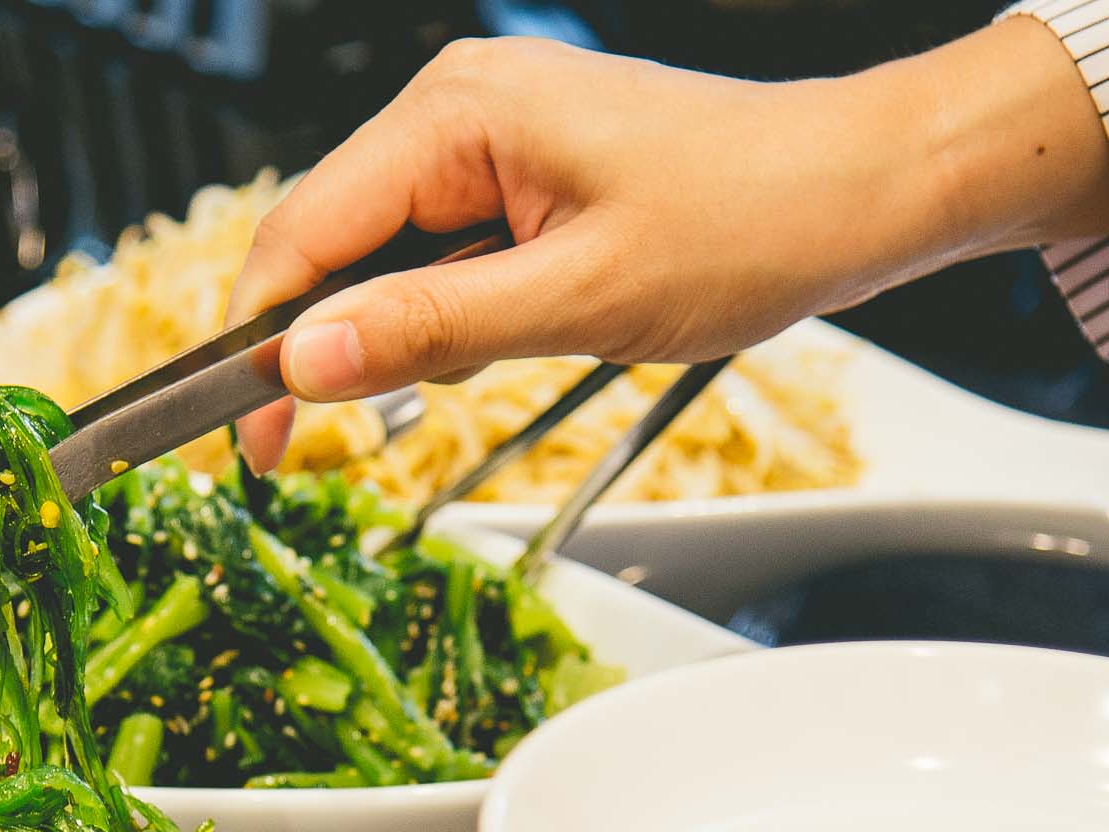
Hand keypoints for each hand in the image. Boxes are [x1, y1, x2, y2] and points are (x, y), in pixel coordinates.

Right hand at [227, 23, 1108, 468]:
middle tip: (315, 448)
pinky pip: (443, 250)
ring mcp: (490, 134)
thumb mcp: (578, 299)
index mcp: (456, 113)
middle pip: (330, 243)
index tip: (248, 440)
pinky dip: (451, 311)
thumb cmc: (751, 220)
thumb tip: (305, 363)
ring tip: (477, 365)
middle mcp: (458, 105)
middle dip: (326, 345)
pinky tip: (507, 335)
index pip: (303, 234)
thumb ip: (429, 330)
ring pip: (385, 256)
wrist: (860, 189)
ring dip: (402, 332)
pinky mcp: (523, 170)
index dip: (261, 346)